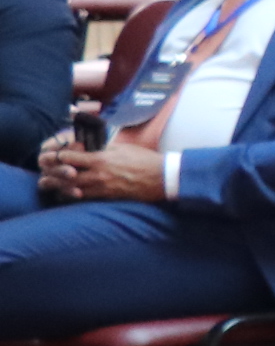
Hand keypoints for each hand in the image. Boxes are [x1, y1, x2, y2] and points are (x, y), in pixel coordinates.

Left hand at [36, 138, 166, 204]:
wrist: (162, 178)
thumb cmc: (145, 160)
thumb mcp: (123, 148)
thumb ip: (104, 149)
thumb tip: (89, 147)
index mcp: (101, 159)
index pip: (70, 157)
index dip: (57, 156)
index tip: (50, 155)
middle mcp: (98, 174)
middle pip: (66, 175)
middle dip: (51, 174)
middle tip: (43, 173)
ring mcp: (102, 187)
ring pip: (71, 189)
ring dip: (58, 187)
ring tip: (48, 185)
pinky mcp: (108, 196)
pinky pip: (84, 198)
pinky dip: (72, 196)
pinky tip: (66, 195)